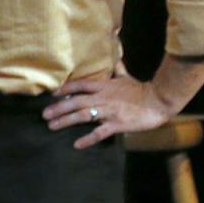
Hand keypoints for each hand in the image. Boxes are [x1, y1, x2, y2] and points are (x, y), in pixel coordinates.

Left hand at [45, 72, 171, 149]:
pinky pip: (99, 133)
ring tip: (52, 125)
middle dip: (58, 107)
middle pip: (76, 101)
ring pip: (83, 116)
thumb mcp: (127, 77)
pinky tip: (77, 144)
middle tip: (44, 114)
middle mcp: (103, 98)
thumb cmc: (141, 90)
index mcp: (104, 86)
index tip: (52, 94)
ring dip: (66, 121)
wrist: (158, 101)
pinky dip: (87, 139)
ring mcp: (109, 111)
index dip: (65, 89)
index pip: (80, 85)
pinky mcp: (117, 124)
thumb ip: (118, 69)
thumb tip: (116, 58)